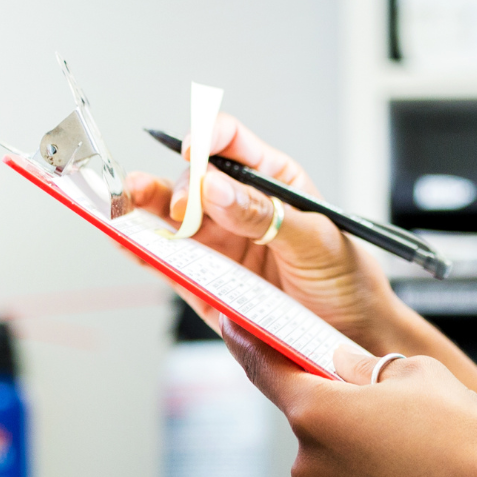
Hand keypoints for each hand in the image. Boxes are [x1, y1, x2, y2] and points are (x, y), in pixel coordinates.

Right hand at [122, 112, 411, 349]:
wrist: (354, 338)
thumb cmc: (346, 278)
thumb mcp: (315, 239)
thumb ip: (265, 214)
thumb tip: (216, 188)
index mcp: (272, 181)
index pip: (231, 142)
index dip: (207, 137)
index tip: (195, 149)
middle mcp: (239, 208)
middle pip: (194, 180)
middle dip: (181, 187)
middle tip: (183, 207)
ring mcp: (219, 245)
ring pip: (171, 219)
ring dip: (143, 209)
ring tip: (121, 205)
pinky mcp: (206, 284)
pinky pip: (168, 263)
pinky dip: (143, 251)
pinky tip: (126, 240)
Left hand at [224, 322, 476, 476]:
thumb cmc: (462, 438)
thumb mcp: (417, 375)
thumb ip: (367, 366)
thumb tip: (344, 366)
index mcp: (317, 412)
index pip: (265, 369)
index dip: (248, 343)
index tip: (234, 326)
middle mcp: (309, 461)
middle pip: (309, 419)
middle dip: (337, 409)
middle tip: (386, 408)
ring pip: (331, 460)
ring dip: (356, 450)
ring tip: (411, 451)